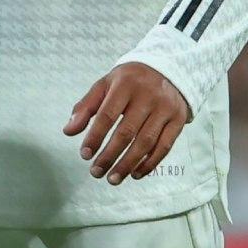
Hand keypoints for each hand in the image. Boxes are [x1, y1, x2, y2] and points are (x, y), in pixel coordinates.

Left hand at [66, 62, 190, 183]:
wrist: (167, 69)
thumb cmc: (129, 81)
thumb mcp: (105, 85)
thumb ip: (86, 107)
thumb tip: (68, 131)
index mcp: (125, 84)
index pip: (107, 115)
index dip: (95, 137)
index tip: (84, 155)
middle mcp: (148, 96)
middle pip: (127, 132)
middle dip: (109, 156)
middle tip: (96, 172)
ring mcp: (165, 108)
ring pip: (146, 142)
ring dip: (128, 164)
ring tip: (113, 178)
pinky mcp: (178, 119)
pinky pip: (165, 146)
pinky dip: (150, 163)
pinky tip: (135, 173)